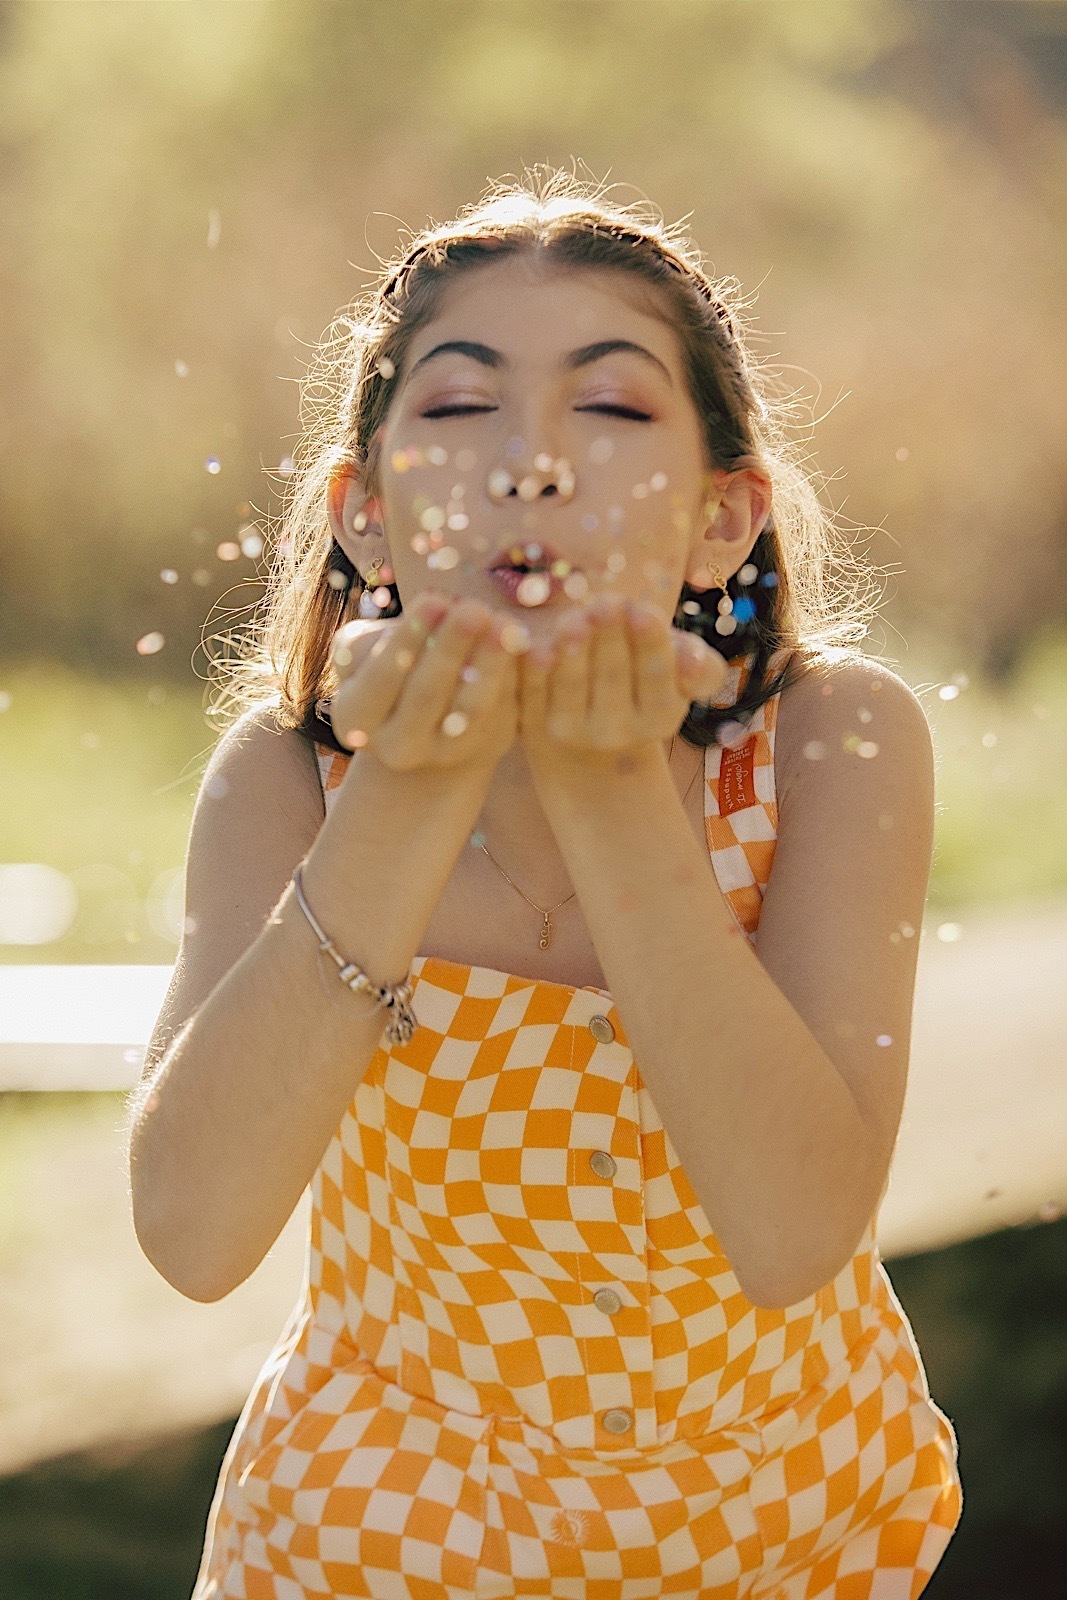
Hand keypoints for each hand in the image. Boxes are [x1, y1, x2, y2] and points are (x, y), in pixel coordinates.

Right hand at [329, 593, 518, 772]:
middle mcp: (398, 747)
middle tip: (473, 608)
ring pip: (470, 709)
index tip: (433, 599)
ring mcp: (444, 754)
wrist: (423, 720)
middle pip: (426, 695)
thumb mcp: (368, 650)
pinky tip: (522, 641)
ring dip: (490, 663)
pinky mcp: (485, 748)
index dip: (408, 639)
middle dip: (451, 648)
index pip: (380, 678)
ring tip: (504, 622)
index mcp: (357, 719)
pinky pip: (502, 711)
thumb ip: (382, 635)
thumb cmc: (391, 667)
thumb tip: (425, 613)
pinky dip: (514, 676)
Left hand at [518, 593, 726, 771]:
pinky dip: (536, 670)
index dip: (649, 644)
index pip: (657, 675)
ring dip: (573, 652)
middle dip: (610, 638)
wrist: (594, 720)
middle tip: (606, 604)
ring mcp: (577, 732)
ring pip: (573, 687)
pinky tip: (535, 647)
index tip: (643, 612)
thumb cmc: (643, 674)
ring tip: (574, 620)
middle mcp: (621, 731)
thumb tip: (692, 662)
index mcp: (661, 715)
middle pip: (614, 678)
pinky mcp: (540, 725)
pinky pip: (535, 693)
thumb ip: (699, 666)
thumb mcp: (677, 668)